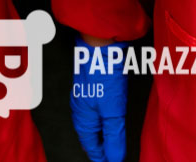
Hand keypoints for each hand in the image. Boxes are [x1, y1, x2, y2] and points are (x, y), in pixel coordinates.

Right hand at [70, 37, 129, 161]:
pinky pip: (94, 109)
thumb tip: (115, 159)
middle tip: (111, 155)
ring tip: (111, 140)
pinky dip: (102, 118)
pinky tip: (109, 115)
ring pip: (92, 122)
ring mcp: (84, 98)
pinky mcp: (90, 87)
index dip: (104, 157)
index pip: (92, 147)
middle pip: (90, 136)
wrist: (98, 46)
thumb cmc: (104, 77)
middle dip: (101, 147)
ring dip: (102, 133)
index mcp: (83, 120)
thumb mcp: (113, 111)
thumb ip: (114, 136)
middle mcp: (80, 111)